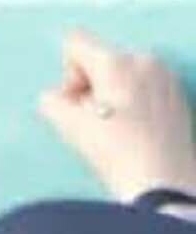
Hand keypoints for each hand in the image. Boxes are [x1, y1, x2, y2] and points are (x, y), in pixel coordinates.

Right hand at [39, 30, 195, 202]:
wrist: (166, 191)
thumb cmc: (116, 155)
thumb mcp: (70, 128)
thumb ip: (52, 101)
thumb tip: (58, 97)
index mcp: (115, 61)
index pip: (75, 41)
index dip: (68, 74)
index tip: (77, 106)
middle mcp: (144, 59)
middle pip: (101, 59)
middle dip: (93, 86)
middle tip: (97, 123)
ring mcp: (167, 76)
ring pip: (125, 73)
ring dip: (114, 94)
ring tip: (120, 129)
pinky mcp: (181, 95)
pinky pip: (146, 85)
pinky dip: (136, 101)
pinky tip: (139, 131)